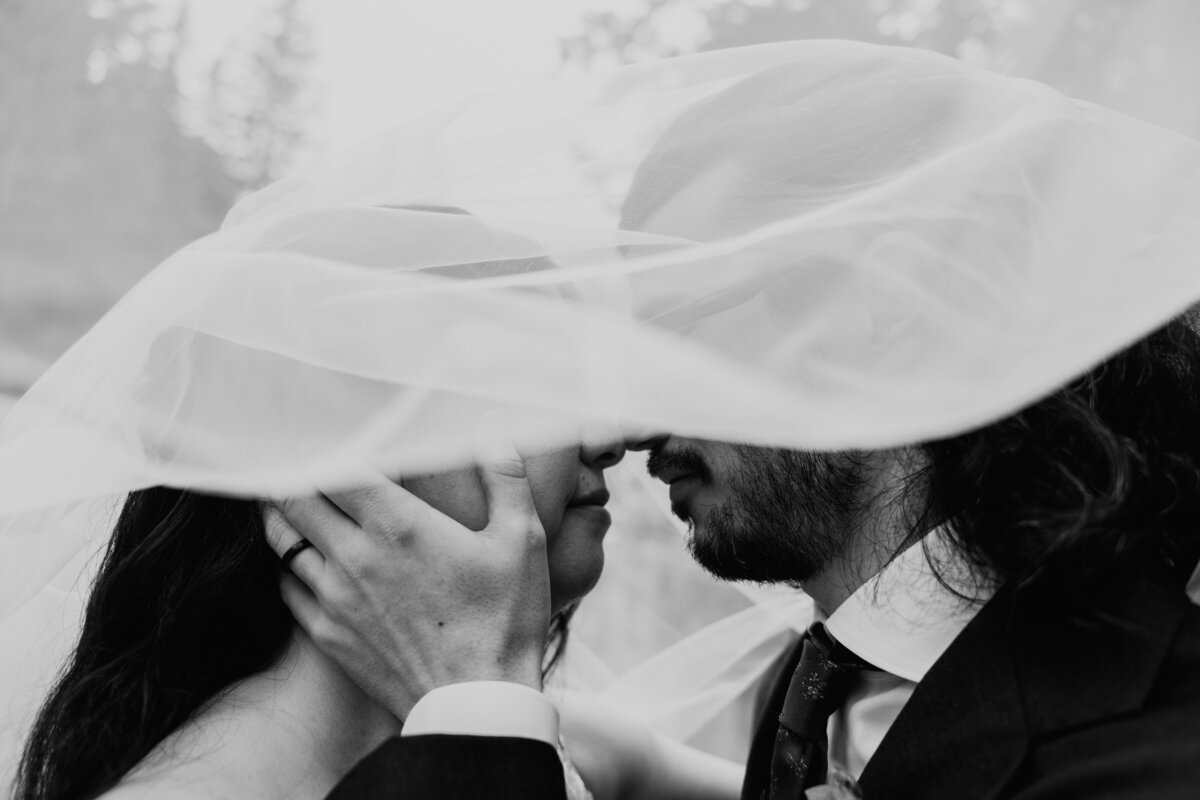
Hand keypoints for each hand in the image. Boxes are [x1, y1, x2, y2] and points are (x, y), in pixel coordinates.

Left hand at [263, 445, 550, 720]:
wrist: (477, 707)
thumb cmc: (506, 620)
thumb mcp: (522, 540)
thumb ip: (505, 474)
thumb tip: (495, 423)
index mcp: (398, 525)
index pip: (333, 465)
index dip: (322, 442)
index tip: (326, 429)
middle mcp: (354, 556)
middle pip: (293, 497)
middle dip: (291, 470)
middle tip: (296, 455)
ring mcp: (335, 598)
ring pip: (282, 540)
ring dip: (283, 513)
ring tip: (290, 495)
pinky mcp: (328, 634)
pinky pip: (288, 586)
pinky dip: (289, 563)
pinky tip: (303, 556)